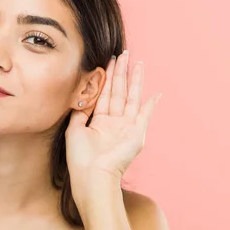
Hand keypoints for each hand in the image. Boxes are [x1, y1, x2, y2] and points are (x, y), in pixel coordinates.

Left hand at [66, 51, 160, 196]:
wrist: (93, 176)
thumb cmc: (80, 158)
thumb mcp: (74, 130)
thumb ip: (79, 112)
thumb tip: (80, 97)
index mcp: (99, 122)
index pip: (104, 94)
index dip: (106, 77)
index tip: (108, 60)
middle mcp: (114, 123)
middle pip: (119, 91)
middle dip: (121, 72)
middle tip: (124, 53)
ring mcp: (127, 127)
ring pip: (131, 97)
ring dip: (135, 80)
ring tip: (138, 63)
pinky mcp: (137, 133)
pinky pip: (145, 115)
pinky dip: (150, 105)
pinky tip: (155, 94)